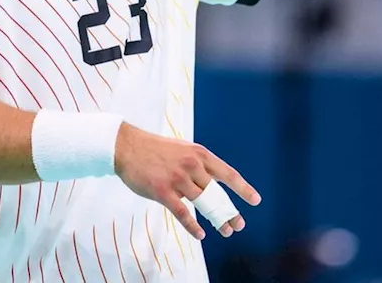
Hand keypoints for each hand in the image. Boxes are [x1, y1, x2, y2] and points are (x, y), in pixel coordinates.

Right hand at [114, 123, 260, 239]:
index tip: (255, 200)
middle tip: (238, 225)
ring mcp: (178, 179)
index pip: (227, 174)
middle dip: (230, 211)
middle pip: (217, 194)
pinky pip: (183, 213)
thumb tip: (212, 184)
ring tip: (224, 230)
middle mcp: (192, 165)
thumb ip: (198, 164)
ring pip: (203, 204)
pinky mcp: (163, 191)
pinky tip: (201, 234)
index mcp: (199, 154)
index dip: (243, 188)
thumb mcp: (182, 149)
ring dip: (215, 220)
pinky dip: (193, 226)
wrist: (127, 146)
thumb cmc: (155, 149)